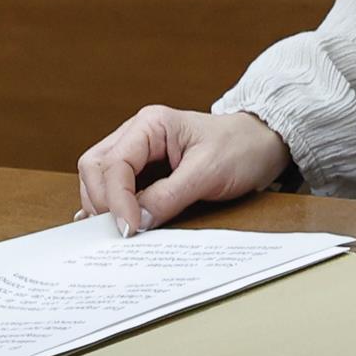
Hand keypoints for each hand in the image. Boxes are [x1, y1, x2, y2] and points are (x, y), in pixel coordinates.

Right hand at [76, 106, 291, 236]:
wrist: (259, 144)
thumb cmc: (239, 148)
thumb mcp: (209, 172)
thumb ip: (170, 195)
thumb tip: (138, 221)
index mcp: (150, 124)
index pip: (115, 162)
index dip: (116, 199)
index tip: (130, 229)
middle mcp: (136, 134)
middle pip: (95, 166)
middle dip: (101, 200)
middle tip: (119, 231)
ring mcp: (137, 152)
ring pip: (98, 176)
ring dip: (103, 204)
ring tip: (118, 230)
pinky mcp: (142, 170)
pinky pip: (113, 186)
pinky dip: (109, 205)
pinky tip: (111, 223)